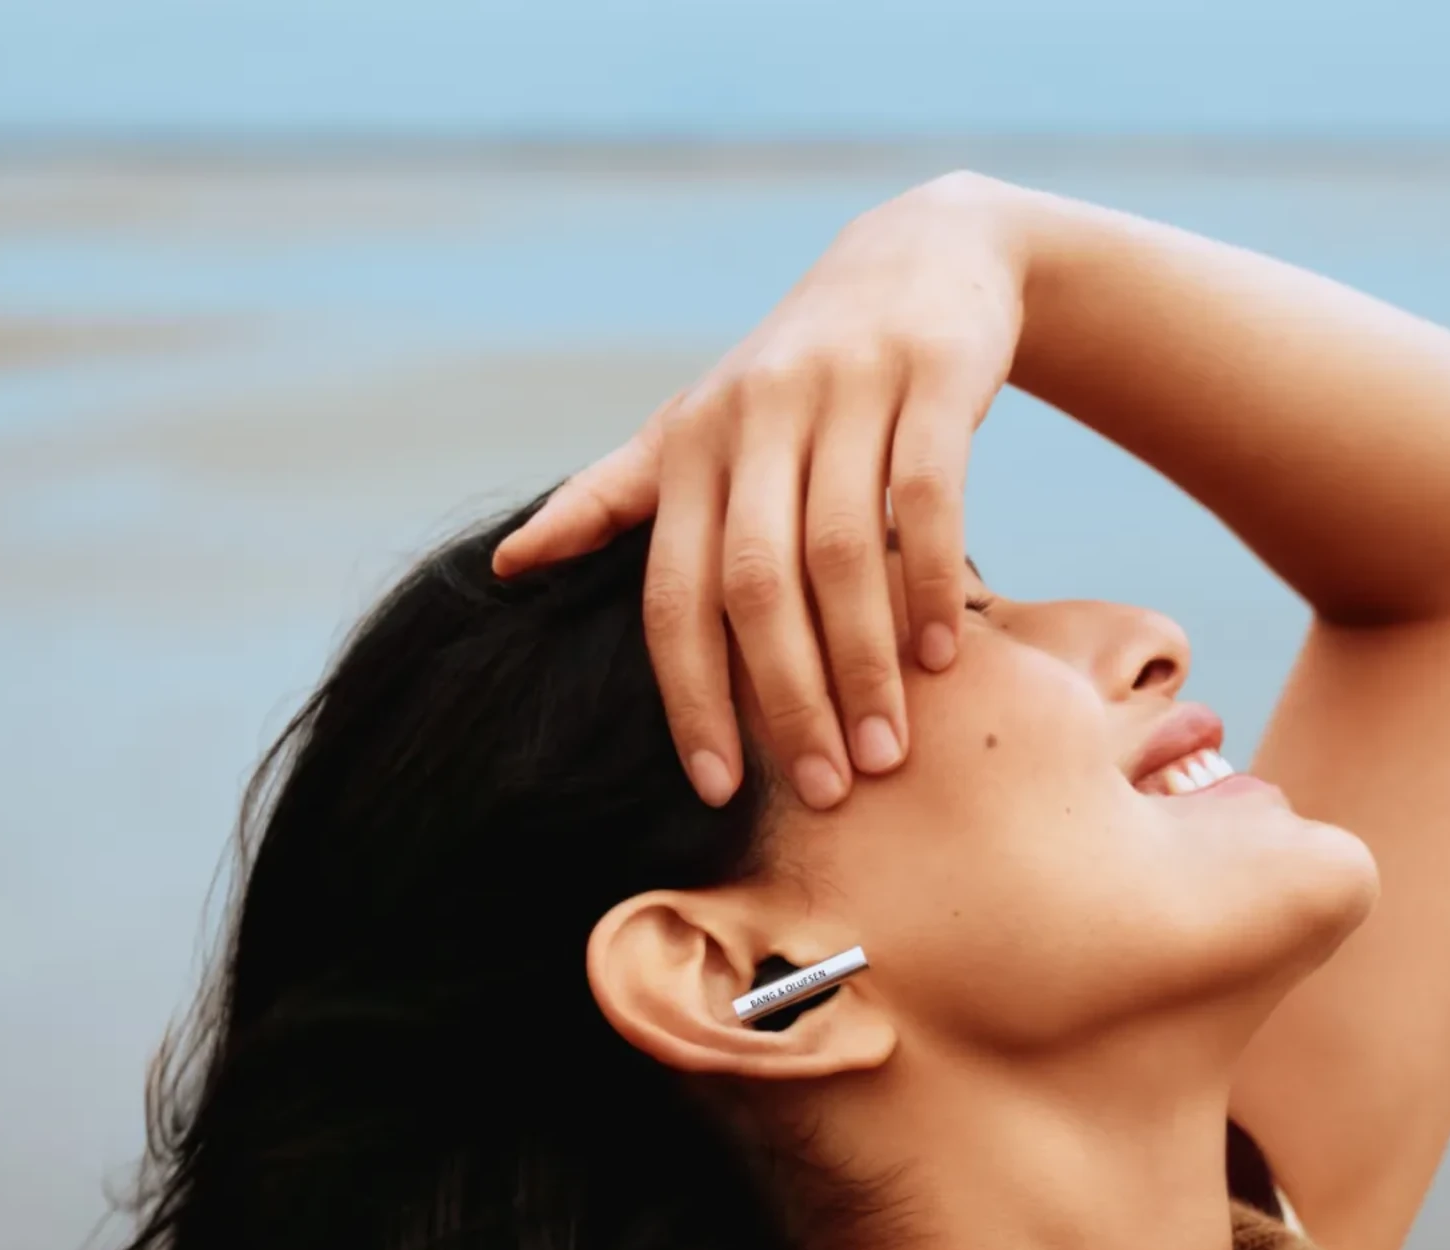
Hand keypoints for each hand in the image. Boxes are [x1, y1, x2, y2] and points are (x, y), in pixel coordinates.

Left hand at [493, 172, 1032, 806]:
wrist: (918, 258)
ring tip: (889, 751)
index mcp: (688, 445)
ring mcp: (844, 394)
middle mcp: (754, 417)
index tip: (713, 787)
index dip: (688, 694)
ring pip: (844, 553)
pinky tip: (946, 655)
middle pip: (755, 584)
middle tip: (826, 790)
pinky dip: (934, 582)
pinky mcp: (930, 380)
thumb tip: (504, 563)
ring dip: (866, 664)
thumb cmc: (798, 371)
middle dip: (787, 698)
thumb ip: (615, 496)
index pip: (673, 591)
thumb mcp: (699, 425)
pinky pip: (929, 498)